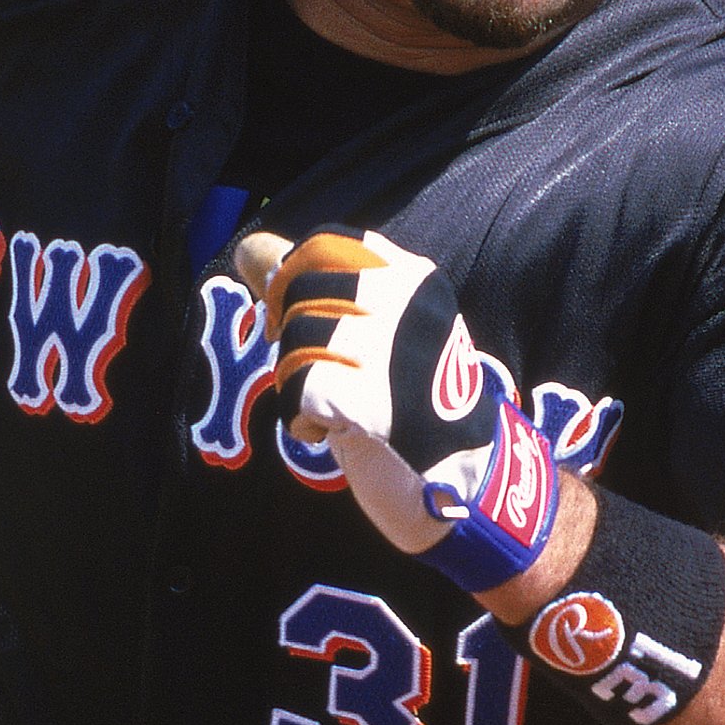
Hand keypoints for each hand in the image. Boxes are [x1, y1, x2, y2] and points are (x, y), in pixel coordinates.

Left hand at [235, 228, 558, 590]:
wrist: (468, 479)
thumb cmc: (419, 408)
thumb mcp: (396, 333)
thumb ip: (339, 297)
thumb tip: (255, 258)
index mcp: (417, 280)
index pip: (328, 244)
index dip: (290, 273)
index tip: (285, 307)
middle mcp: (409, 305)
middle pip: (303, 289)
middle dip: (286, 328)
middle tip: (299, 366)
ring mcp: (394, 352)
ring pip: (298, 337)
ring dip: (292, 378)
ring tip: (321, 407)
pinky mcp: (375, 403)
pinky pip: (301, 387)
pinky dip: (298, 416)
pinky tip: (321, 432)